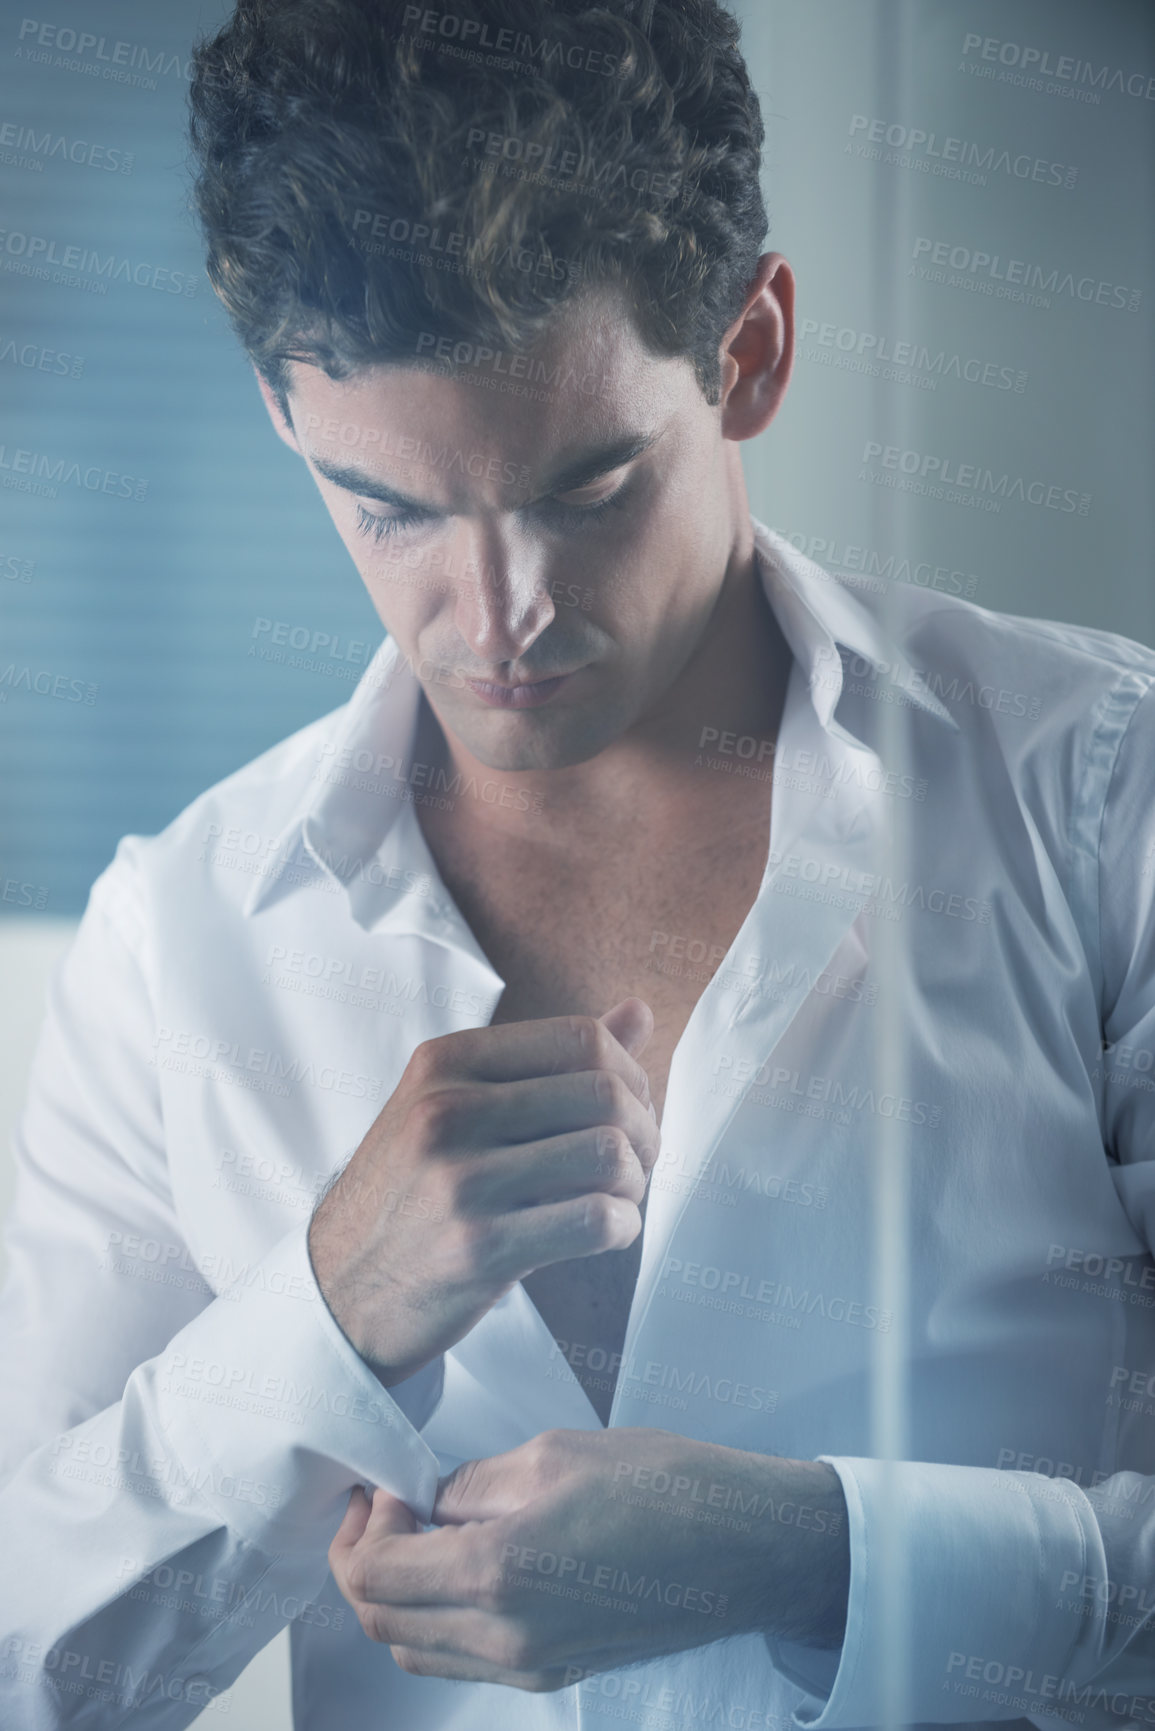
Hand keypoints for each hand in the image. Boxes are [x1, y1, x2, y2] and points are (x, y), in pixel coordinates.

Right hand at [308, 1000, 657, 1384]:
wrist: (340, 1288)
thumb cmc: (414, 1191)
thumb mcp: (458, 1106)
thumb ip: (550, 1061)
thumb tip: (639, 1012)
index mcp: (444, 1062)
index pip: (580, 1037)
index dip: (630, 1073)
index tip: (632, 1109)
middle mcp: (446, 1111)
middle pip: (604, 1094)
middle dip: (644, 1131)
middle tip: (637, 1162)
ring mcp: (458, 1180)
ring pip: (608, 1154)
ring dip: (634, 1182)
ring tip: (617, 1198)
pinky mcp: (476, 1249)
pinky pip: (594, 1220)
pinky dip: (622, 1226)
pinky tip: (605, 1231)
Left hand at [327, 1429, 849, 1689]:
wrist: (748, 1547)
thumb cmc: (668, 1488)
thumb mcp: (555, 1453)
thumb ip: (471, 1482)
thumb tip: (425, 1498)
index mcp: (501, 1573)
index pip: (375, 1575)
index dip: (362, 1526)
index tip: (383, 1485)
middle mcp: (507, 1637)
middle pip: (383, 1623)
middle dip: (366, 1561)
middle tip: (387, 1506)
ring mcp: (531, 1666)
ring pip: (415, 1651)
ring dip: (397, 1595)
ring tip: (422, 1533)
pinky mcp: (554, 1671)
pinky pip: (461, 1659)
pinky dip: (437, 1618)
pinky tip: (462, 1563)